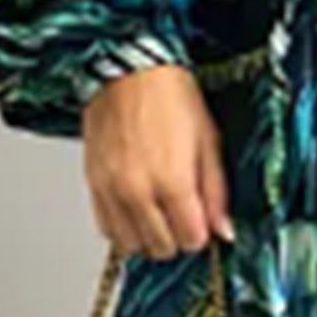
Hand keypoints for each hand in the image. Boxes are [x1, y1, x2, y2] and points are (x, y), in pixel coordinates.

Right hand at [81, 65, 234, 259]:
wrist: (128, 69)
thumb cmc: (170, 94)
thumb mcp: (209, 139)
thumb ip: (216, 191)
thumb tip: (224, 229)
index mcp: (172, 181)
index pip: (191, 240)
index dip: (201, 232)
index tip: (202, 217)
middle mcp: (137, 191)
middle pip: (162, 247)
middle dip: (177, 235)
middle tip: (182, 212)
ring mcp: (111, 190)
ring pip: (132, 245)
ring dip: (149, 236)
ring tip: (159, 212)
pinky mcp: (92, 185)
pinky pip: (107, 229)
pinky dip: (123, 228)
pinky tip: (136, 208)